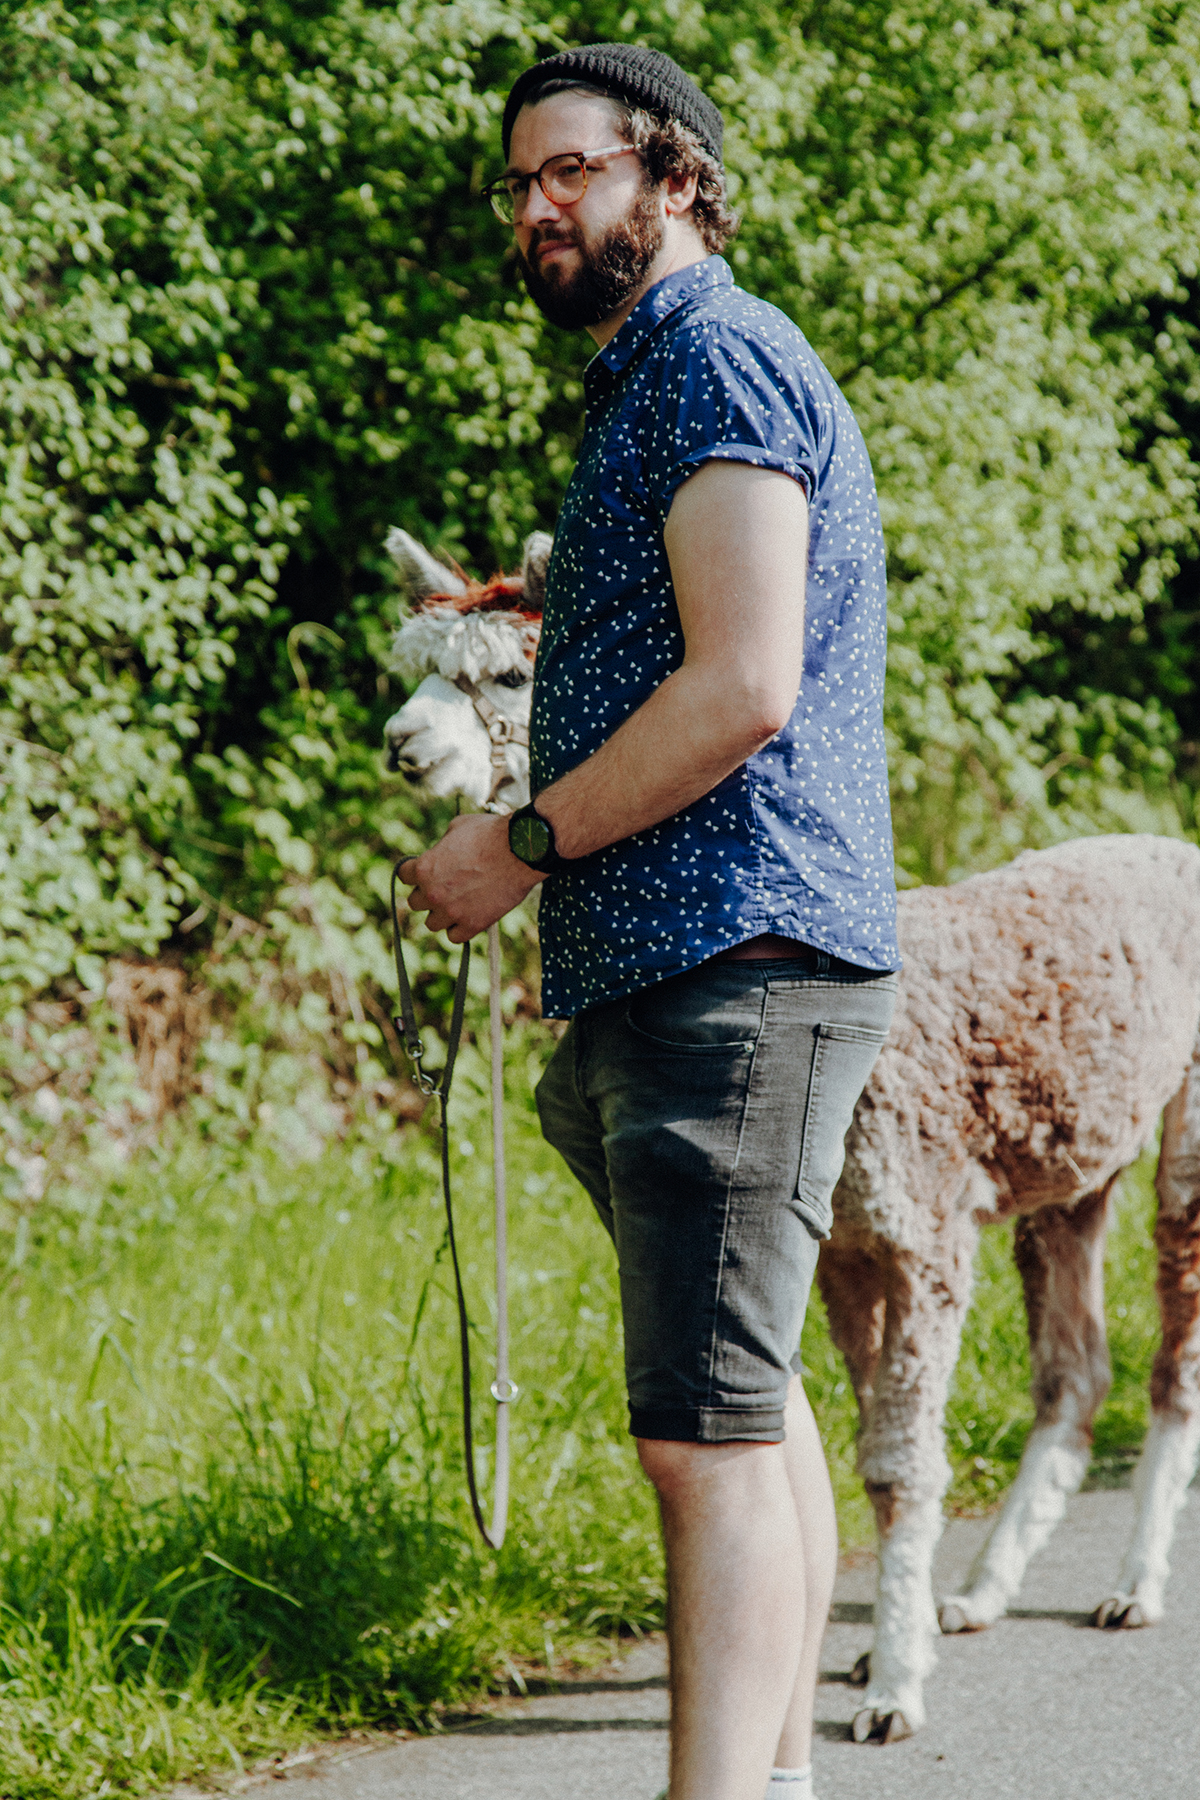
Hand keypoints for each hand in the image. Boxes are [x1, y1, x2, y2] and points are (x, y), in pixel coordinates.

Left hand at [399, 813, 541, 940]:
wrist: (521, 850)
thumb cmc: (491, 833)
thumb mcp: (458, 827)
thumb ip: (442, 845)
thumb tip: (441, 853)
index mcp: (425, 867)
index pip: (403, 876)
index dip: (415, 872)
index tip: (425, 872)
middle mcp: (433, 892)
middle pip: (415, 902)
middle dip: (428, 894)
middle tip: (446, 887)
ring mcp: (452, 911)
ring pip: (432, 924)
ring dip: (442, 914)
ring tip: (458, 904)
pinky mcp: (473, 924)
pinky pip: (454, 937)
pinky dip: (460, 929)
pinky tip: (470, 916)